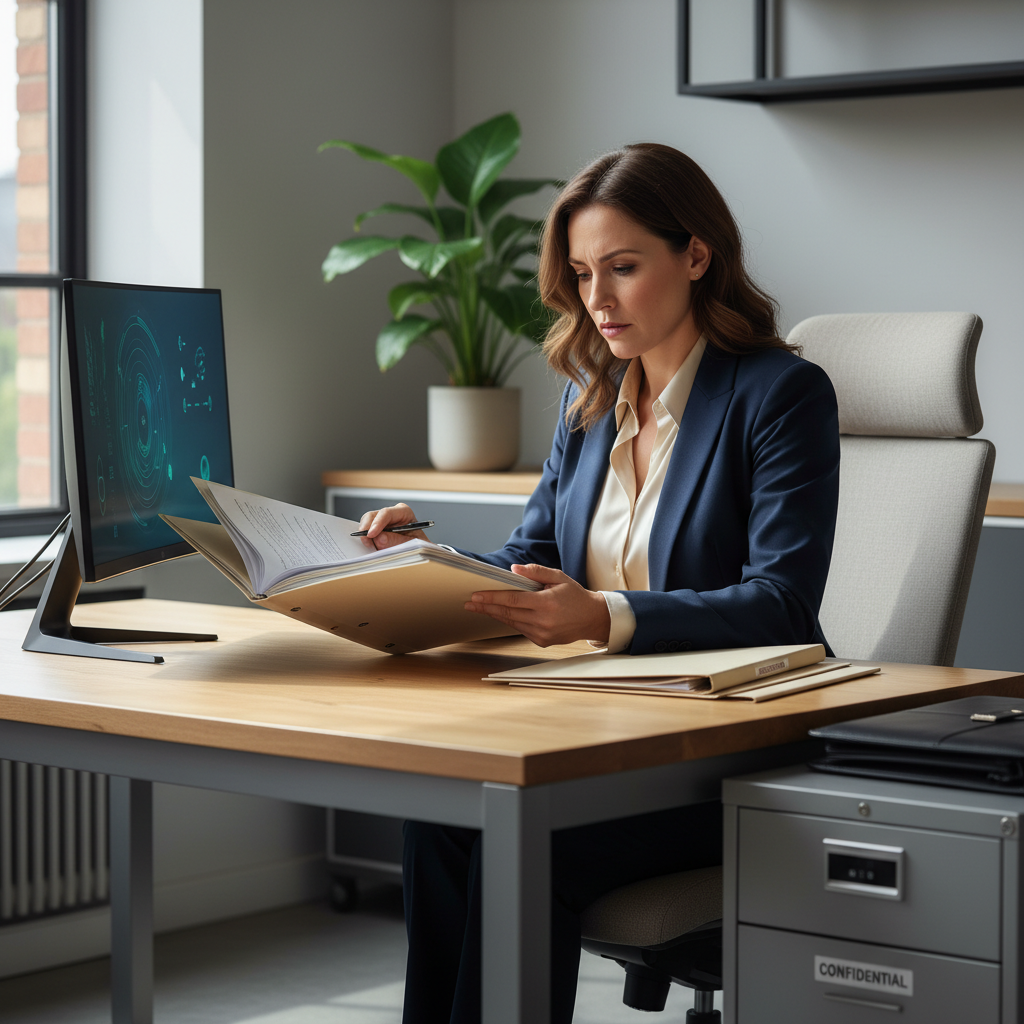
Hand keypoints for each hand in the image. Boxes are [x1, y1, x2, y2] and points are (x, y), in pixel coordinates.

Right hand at [357, 503, 428, 549]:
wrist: (419, 550)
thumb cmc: (419, 544)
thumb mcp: (412, 543)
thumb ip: (396, 541)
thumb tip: (380, 539)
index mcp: (403, 512)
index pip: (386, 513)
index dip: (377, 523)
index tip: (371, 535)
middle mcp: (391, 514)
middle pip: (371, 516)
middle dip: (367, 529)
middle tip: (367, 543)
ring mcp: (382, 521)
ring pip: (366, 524)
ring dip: (367, 537)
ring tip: (373, 548)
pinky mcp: (376, 529)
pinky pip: (366, 532)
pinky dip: (367, 540)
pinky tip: (372, 547)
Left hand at [465, 563, 610, 647]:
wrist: (592, 618)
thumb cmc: (575, 596)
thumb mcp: (559, 577)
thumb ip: (536, 572)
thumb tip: (514, 569)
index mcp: (546, 603)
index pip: (512, 599)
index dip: (492, 598)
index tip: (476, 595)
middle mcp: (543, 621)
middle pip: (507, 613)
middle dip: (486, 607)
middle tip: (470, 603)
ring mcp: (541, 633)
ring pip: (511, 622)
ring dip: (494, 614)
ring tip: (479, 607)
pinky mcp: (541, 641)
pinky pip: (520, 629)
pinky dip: (510, 620)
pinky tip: (501, 614)